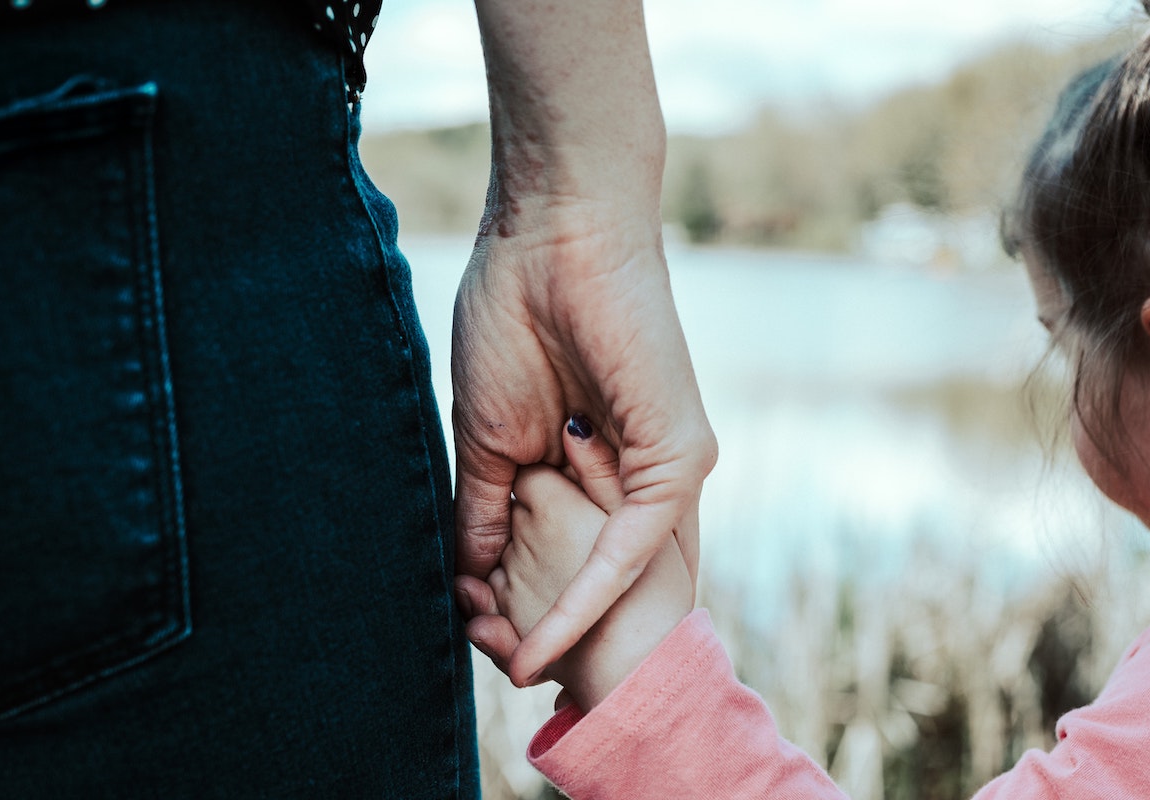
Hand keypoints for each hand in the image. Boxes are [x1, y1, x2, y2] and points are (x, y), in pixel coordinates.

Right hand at [457, 0, 715, 685]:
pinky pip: (632, 547)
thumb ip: (483, 512)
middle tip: (496, 675)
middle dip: (549, 634)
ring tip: (508, 673)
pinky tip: (537, 642)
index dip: (531, 609)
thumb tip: (467, 582)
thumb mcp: (487, 439)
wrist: (547, 231)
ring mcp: (670, 470)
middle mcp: (643, 477)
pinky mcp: (681, 457)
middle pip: (604, 584)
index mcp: (601, 469)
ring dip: (562, 630)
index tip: (479, 645)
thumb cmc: (512, 315)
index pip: (576, 562)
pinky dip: (584, 599)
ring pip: (621, 579)